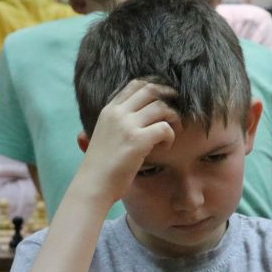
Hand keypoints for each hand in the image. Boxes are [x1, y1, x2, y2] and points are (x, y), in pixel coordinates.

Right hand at [79, 79, 177, 204]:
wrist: (93, 185)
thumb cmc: (100, 167)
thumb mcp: (101, 136)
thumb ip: (113, 125)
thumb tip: (126, 121)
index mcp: (109, 110)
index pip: (135, 85)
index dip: (155, 87)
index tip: (165, 98)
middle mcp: (118, 113)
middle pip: (151, 90)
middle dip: (169, 96)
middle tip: (177, 109)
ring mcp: (127, 126)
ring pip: (161, 107)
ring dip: (173, 118)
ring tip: (173, 132)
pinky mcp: (138, 141)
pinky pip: (164, 128)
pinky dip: (170, 136)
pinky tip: (165, 147)